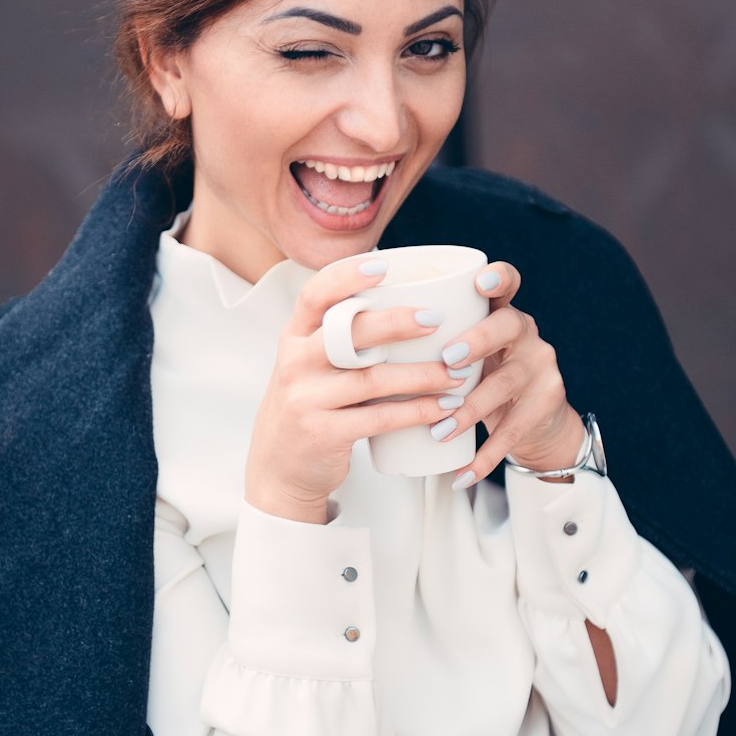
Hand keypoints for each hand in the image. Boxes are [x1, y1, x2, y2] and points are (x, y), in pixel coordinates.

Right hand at [244, 258, 474, 522]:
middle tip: (437, 319)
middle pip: (348, 334)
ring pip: (371, 379)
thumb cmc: (309, 406)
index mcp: (294, 338)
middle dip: (397, 323)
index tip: (384, 265)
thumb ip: (341, 338)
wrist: (278, 470)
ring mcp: (306, 399)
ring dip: (421, 375)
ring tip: (457, 373)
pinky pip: (378, 419)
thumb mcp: (309, 366)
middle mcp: (295, 364)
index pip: (314, 296)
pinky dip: (416, 412)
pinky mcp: (323, 433)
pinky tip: (443, 408)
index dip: (346, 276)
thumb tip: (406, 300)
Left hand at [433, 262, 584, 487]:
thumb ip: (430, 339)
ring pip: (507, 384)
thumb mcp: (465, 350)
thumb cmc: (480, 376)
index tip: (479, 283)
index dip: (498, 277)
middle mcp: (526, 332)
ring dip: (471, 408)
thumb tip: (356, 337)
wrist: (533, 422)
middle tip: (448, 360)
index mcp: (500, 311)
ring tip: (440, 428)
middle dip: (477, 341)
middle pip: (508, 326)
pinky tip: (462, 474)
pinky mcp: (546, 404)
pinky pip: (514, 432)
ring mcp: (541, 368)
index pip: (508, 281)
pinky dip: (485, 456)